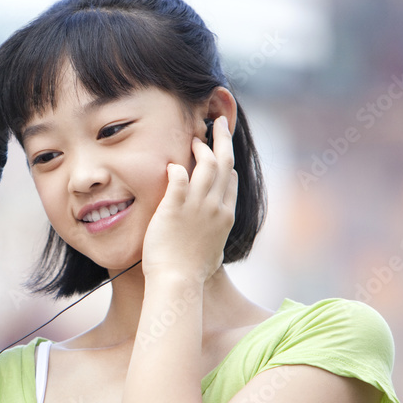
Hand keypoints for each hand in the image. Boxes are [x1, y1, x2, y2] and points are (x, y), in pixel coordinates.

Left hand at [141, 116, 237, 282]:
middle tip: (218, 122)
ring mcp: (197, 206)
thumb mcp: (213, 257)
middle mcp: (216, 207)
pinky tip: (171, 164)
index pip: (231, 181)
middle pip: (225, 163)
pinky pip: (179, 178)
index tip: (222, 153)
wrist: (178, 281)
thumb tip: (217, 254)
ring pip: (206, 165)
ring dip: (201, 147)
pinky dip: (177, 168)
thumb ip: (215, 247)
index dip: (227, 163)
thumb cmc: (191, 274)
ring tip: (194, 137)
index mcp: (225, 216)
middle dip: (223, 139)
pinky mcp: (175, 208)